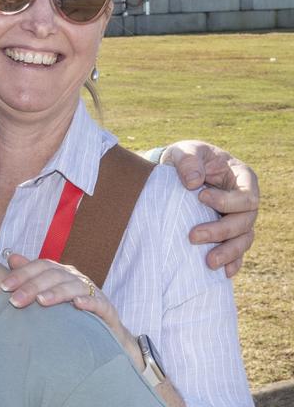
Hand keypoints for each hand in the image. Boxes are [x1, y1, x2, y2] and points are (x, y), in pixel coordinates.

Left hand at [1, 253, 142, 369]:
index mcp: (60, 272)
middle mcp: (75, 277)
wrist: (104, 332)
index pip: (40, 266)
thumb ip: (31, 275)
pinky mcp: (106, 308)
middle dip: (32, 286)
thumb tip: (11, 257)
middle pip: (53, 276)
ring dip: (56, 293)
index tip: (4, 287)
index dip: (22, 274)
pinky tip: (77, 304)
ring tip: (41, 301)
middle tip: (15, 301)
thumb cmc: (70, 310)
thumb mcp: (49, 292)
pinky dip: (88, 301)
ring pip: (73, 287)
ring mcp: (92, 291)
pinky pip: (98, 302)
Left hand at [161, 141, 258, 276]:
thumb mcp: (185, 151)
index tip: (200, 197)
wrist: (178, 171)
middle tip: (193, 236)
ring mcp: (239, 218)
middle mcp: (245, 200)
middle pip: (245, 222)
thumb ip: (189, 161)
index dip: (227, 201)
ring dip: (228, 252)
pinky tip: (223, 273)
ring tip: (208, 263)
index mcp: (242, 177)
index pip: (246, 196)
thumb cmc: (187, 158)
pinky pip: (237, 251)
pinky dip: (232, 262)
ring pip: (243, 240)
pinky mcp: (228, 232)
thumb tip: (194, 183)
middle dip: (221, 231)